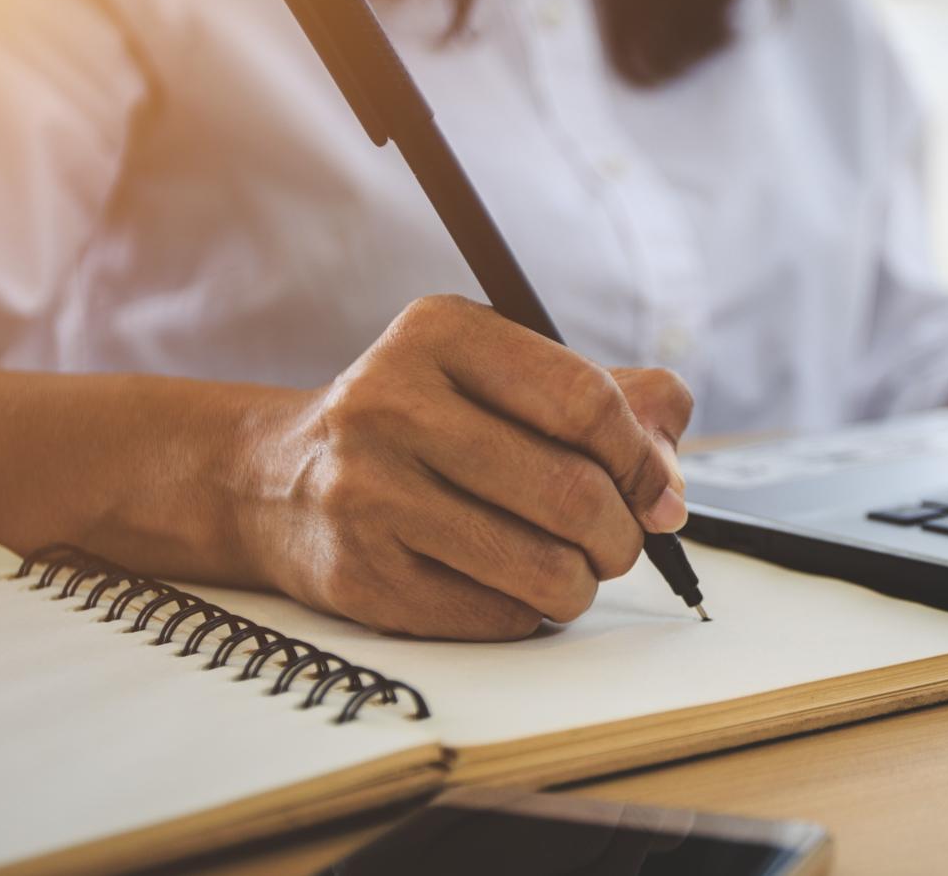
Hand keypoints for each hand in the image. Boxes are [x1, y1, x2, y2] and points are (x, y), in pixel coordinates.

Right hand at [230, 295, 693, 639]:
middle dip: (621, 533)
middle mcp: (391, 403)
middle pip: (571, 490)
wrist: (276, 481)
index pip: (584, 401)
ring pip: (543, 567)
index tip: (657, 491)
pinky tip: (506, 585)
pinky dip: (527, 611)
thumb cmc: (420, 424)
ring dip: (582, 582)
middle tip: (618, 541)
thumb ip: (606, 401)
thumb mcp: (497, 375)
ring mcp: (368, 492)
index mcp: (439, 333)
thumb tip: (671, 484)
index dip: (642, 458)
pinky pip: (497, 616)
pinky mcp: (361, 576)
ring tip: (570, 568)